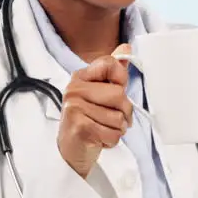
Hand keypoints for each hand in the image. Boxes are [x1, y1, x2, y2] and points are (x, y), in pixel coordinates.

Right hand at [57, 44, 134, 177]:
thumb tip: (127, 47)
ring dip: (117, 129)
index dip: (121, 80)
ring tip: (103, 129)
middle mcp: (74, 89)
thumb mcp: (101, 92)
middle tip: (112, 119)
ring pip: (118, 117)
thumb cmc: (88, 119)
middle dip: (124, 112)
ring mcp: (75, 108)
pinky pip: (113, 133)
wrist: (70, 150)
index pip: (111, 64)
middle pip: (119, 94)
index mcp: (81, 77)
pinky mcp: (80, 127)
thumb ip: (114, 72)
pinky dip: (111, 140)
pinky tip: (99, 138)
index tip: (115, 91)